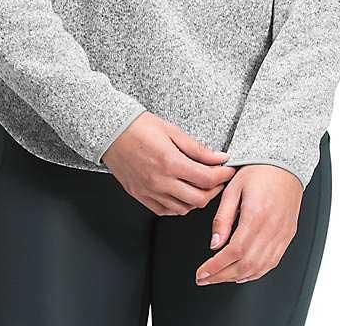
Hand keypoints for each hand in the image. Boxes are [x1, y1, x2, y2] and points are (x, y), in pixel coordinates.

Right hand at [101, 111, 236, 215]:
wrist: (111, 131)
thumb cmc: (139, 127)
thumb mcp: (172, 130)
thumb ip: (197, 148)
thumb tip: (219, 158)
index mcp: (170, 162)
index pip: (207, 179)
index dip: (223, 175)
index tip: (228, 169)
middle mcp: (160, 181)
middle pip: (199, 199)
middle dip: (215, 190)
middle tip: (219, 179)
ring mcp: (150, 191)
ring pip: (184, 209)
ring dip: (197, 200)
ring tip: (202, 186)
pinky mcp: (140, 196)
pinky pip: (166, 211)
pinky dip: (179, 206)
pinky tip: (182, 194)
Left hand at [194, 164, 301, 284]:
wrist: (284, 164)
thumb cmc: (258, 172)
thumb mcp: (232, 188)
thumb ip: (222, 217)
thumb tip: (214, 244)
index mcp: (255, 215)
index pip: (233, 251)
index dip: (216, 267)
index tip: (202, 273)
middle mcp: (271, 228)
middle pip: (245, 265)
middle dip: (222, 276)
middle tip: (205, 279)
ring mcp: (282, 234)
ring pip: (259, 268)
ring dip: (237, 277)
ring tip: (219, 278)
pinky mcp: (287, 236)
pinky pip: (272, 262)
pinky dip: (256, 273)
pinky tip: (242, 274)